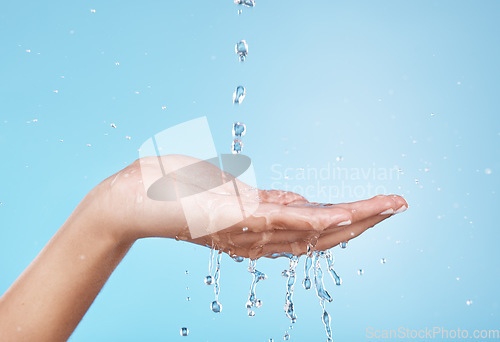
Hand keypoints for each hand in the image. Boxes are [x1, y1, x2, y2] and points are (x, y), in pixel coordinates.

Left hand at [84, 154, 407, 258]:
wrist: (133, 200)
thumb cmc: (177, 192)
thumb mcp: (231, 193)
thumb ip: (267, 200)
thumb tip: (301, 199)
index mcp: (261, 228)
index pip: (314, 229)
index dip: (350, 220)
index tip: (377, 207)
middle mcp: (260, 236)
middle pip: (323, 235)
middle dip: (364, 221)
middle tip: (399, 206)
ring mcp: (250, 229)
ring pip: (312, 231)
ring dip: (354, 219)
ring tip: (390, 207)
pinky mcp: (236, 218)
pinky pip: (285, 224)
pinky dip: (320, 221)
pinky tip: (346, 215)